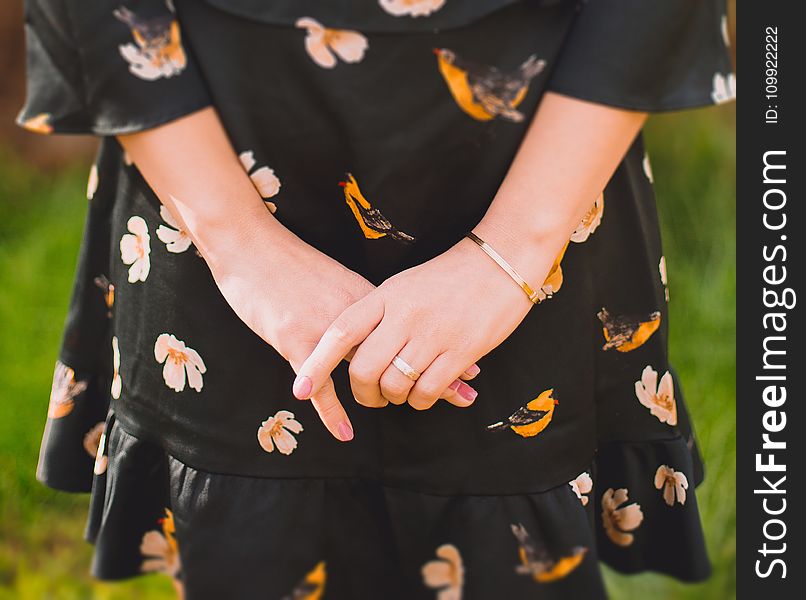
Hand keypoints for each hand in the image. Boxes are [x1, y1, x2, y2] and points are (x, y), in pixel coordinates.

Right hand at [204, 212, 478, 440]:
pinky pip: (320, 384)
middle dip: (436, 372)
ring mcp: (326, 328)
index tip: (474, 364)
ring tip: (423, 407)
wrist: (251, 246)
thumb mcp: (337, 281)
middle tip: (467, 392)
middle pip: (401, 350)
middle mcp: (354, 313)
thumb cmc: (291, 265)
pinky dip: (333, 411)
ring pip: (368, 367)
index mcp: (366, 298)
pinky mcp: (296, 340)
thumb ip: (365, 307)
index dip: (442, 348)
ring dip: (397, 390)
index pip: (412, 330)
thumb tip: (394, 327)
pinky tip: (347, 432)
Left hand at [294, 233, 552, 425]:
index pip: (341, 333)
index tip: (300, 388)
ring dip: (394, 399)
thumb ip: (378, 314)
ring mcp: (433, 334)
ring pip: (395, 385)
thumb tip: (353, 349)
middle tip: (370, 398)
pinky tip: (425, 394)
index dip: (317, 363)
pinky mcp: (461, 352)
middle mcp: (405, 315)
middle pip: (365, 369)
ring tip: (400, 394)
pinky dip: (421, 401)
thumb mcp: (404, 286)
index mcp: (386, 295)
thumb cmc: (449, 275)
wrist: (499, 262)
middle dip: (363, 394)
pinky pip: (428, 391)